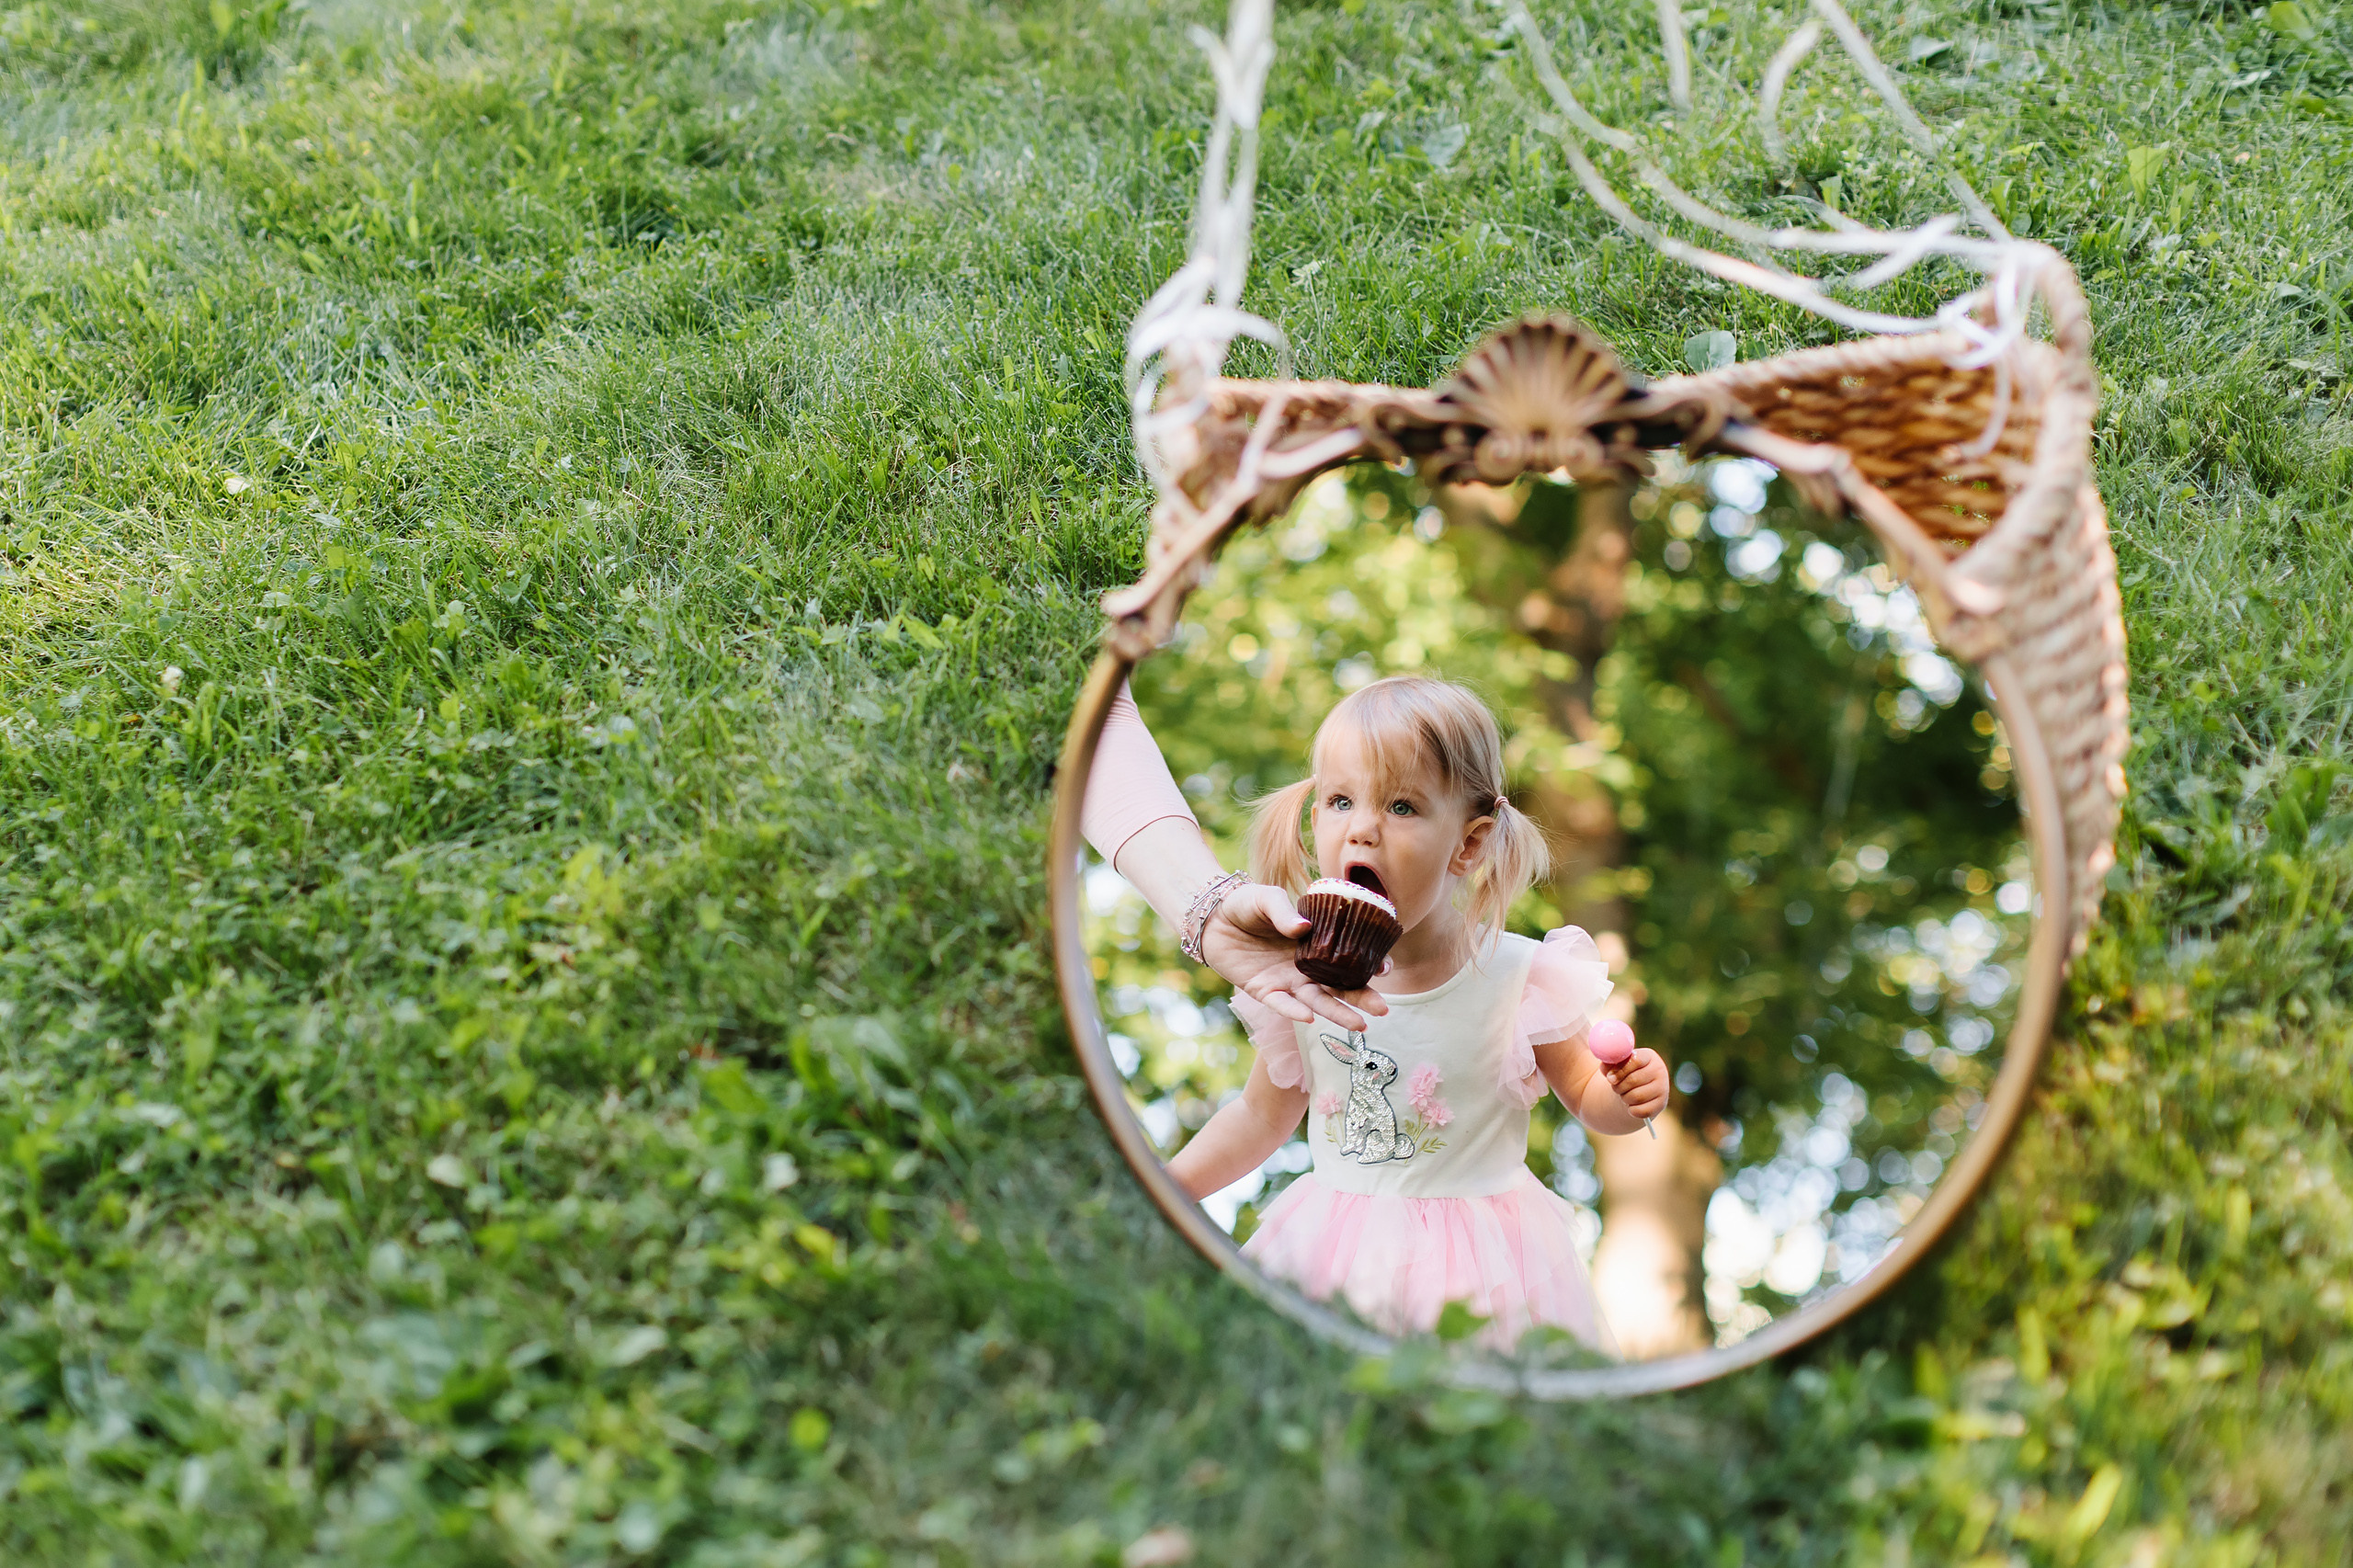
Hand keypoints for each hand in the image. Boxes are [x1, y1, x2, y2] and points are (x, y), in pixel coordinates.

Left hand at [1200, 882, 1389, 1030]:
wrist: (1212, 918)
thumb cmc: (1246, 903)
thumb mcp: (1268, 898)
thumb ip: (1285, 912)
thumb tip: (1303, 929)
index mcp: (1316, 943)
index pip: (1348, 957)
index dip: (1368, 965)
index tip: (1385, 969)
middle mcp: (1306, 967)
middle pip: (1339, 987)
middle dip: (1362, 999)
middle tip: (1383, 1010)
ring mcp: (1287, 981)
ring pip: (1316, 1002)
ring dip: (1336, 1013)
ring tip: (1359, 1025)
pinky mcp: (1264, 991)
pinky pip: (1282, 1005)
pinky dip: (1294, 1012)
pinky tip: (1310, 1018)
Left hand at [1603, 1048, 1668, 1121]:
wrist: (1636, 1091)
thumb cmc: (1624, 1075)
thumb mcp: (1616, 1066)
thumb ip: (1609, 1063)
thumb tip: (1605, 1067)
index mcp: (1648, 1056)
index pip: (1636, 1060)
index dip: (1620, 1070)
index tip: (1609, 1078)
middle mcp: (1659, 1070)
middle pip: (1634, 1080)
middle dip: (1619, 1087)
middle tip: (1615, 1088)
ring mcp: (1663, 1088)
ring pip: (1637, 1097)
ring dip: (1624, 1098)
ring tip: (1624, 1095)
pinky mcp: (1661, 1104)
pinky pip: (1642, 1111)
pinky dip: (1632, 1110)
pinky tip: (1631, 1106)